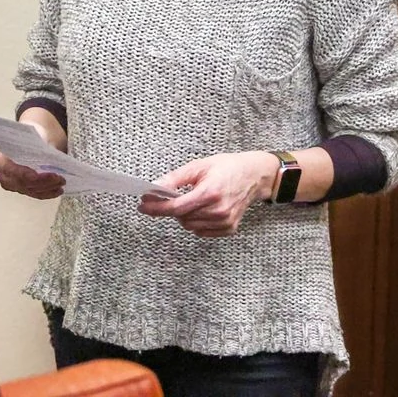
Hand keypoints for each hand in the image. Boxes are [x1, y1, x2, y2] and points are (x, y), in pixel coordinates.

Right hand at [0, 121, 65, 199]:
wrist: (32, 139)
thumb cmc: (29, 136)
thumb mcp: (31, 134)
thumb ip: (34, 143)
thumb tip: (46, 154)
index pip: (8, 169)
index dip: (22, 174)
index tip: (36, 175)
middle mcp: (0, 174)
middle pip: (20, 182)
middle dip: (40, 181)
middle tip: (58, 178)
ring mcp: (10, 184)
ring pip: (29, 189)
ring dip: (47, 187)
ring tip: (61, 182)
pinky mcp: (21, 189)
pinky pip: (34, 194)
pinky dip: (47, 193)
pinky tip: (57, 190)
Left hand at [137, 151, 278, 236]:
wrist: (254, 176)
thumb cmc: (227, 167)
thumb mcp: (198, 166)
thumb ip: (174, 178)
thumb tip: (153, 187)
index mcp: (210, 193)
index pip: (176, 207)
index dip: (156, 207)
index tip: (142, 206)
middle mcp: (218, 211)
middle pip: (181, 217)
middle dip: (170, 208)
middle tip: (169, 196)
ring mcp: (225, 222)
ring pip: (189, 226)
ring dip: (183, 215)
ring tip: (192, 199)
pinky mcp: (229, 229)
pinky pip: (201, 231)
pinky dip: (195, 222)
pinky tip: (202, 209)